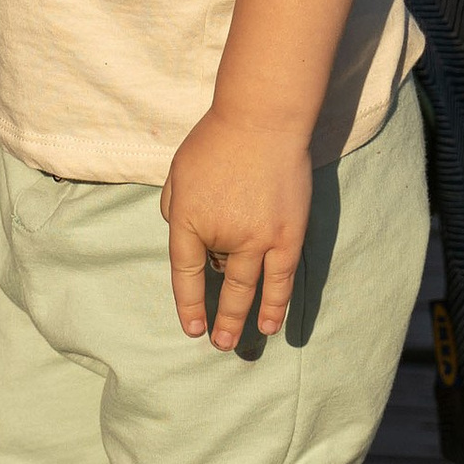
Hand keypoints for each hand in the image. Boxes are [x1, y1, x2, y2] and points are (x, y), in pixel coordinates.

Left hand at [161, 109, 313, 349]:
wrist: (261, 120)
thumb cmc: (215, 142)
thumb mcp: (177, 172)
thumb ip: (175, 207)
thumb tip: (182, 235)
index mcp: (189, 219)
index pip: (185, 271)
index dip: (188, 302)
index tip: (191, 326)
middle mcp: (223, 235)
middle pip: (221, 286)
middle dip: (219, 319)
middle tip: (217, 342)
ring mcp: (259, 238)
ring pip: (250, 288)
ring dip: (244, 319)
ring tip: (236, 343)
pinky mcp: (289, 235)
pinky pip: (281, 279)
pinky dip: (276, 304)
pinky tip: (271, 325)